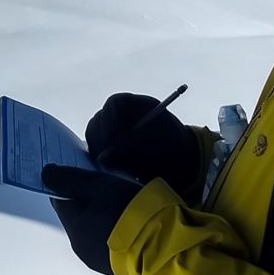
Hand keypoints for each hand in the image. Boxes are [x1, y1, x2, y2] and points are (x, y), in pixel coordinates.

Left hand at [41, 164, 143, 274]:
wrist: (163, 245)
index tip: (82, 171)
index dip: (69, 183)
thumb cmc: (127, 210)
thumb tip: (45, 174)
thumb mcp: (98, 186)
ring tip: (122, 202)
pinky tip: (130, 222)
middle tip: (106, 184)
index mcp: (73, 228)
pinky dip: (115, 231)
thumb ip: (69, 179)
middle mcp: (81, 248)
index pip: (60, 200)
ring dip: (102, 216)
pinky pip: (110, 243)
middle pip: (78, 216)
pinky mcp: (119, 267)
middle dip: (87, 200)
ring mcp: (100, 261)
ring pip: (94, 230)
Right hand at [86, 92, 201, 197]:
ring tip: (117, 167)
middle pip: (99, 120)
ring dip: (100, 152)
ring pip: (93, 137)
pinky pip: (95, 151)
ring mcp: (113, 130)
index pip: (114, 104)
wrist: (180, 165)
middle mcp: (122, 115)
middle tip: (111, 160)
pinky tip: (115, 170)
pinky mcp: (108, 147)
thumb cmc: (175, 147)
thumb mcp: (161, 143)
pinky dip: (101, 161)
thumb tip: (104, 157)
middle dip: (102, 141)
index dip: (110, 121)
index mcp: (137, 104)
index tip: (112, 142)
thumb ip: (134, 145)